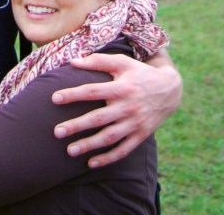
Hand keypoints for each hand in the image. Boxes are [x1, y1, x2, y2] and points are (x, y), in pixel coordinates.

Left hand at [52, 50, 181, 167]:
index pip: (92, 91)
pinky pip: (123, 150)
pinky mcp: (140, 136)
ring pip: (109, 138)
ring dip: (89, 145)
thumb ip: (98, 61)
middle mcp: (127, 107)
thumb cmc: (139, 73)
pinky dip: (107, 158)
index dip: (73, 95)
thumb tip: (73, 61)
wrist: (169, 90)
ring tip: (70, 150)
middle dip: (77, 126)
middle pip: (98, 118)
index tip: (54, 99)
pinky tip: (91, 163)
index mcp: (121, 88)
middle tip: (57, 132)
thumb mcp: (122, 62)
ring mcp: (135, 124)